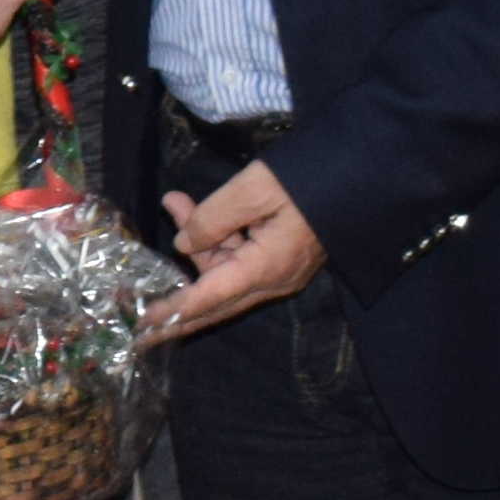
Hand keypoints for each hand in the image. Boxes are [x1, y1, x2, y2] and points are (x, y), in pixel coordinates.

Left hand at [149, 159, 318, 340]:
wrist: (363, 174)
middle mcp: (274, 281)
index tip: (143, 325)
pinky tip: (197, 210)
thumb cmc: (309, 178)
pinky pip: (240, 262)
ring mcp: (281, 273)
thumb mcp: (253, 188)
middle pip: (215, 302)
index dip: (172, 311)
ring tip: (177, 202)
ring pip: (225, 274)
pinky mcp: (283, 260)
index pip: (208, 298)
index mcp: (266, 268)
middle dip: (176, 306)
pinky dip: (217, 241)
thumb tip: (184, 244)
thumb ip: (212, 218)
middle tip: (136, 317)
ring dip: (198, 247)